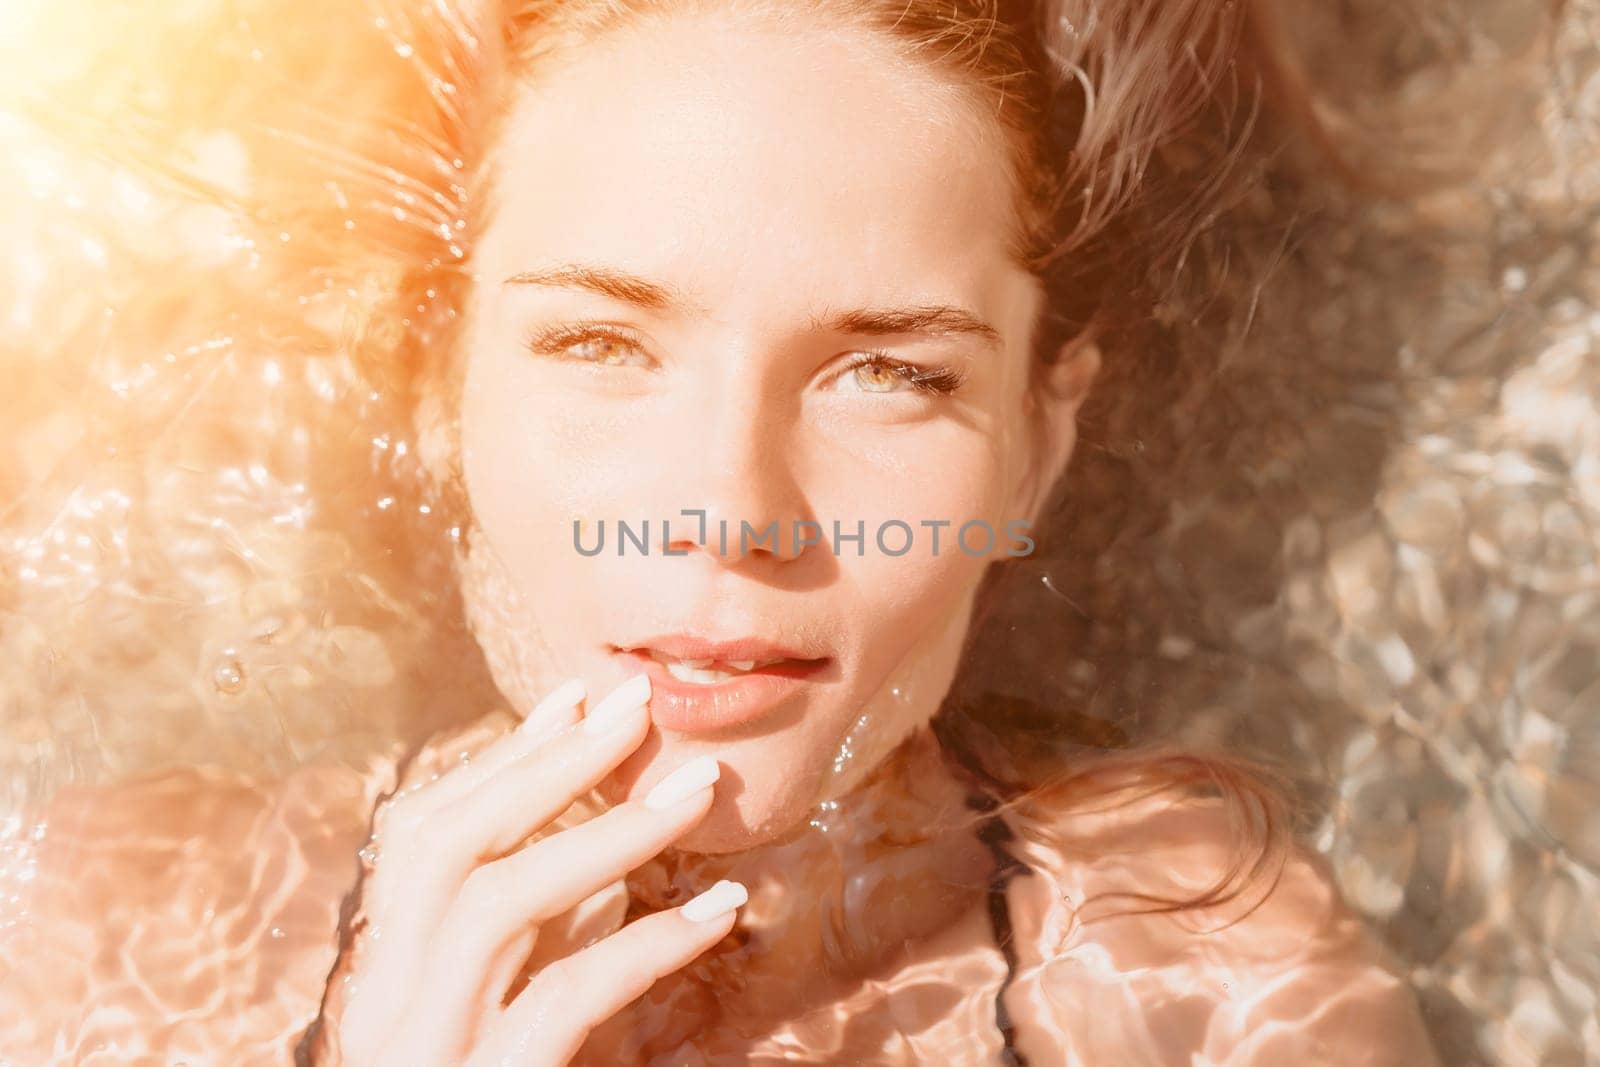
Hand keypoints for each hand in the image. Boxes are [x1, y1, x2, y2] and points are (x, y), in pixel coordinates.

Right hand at [314, 674, 745, 1065]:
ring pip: (497, 906)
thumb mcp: (500, 1013)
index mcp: (382, 973)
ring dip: (606, 835)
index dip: (502, 759)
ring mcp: (426, 1049)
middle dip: (544, 765)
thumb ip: (535, 939)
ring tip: (695, 791)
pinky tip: (719, 909)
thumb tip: (602, 846)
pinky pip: (567, 999)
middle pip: (444, 847)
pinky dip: (648, 943)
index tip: (577, 696)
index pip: (422, 835)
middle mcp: (386, 1002)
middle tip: (636, 706)